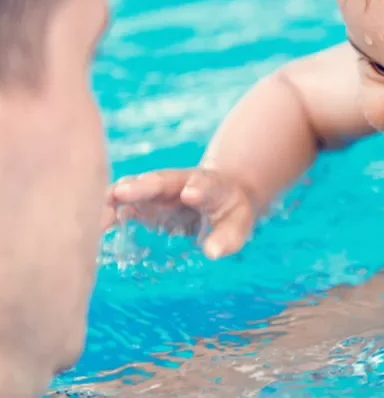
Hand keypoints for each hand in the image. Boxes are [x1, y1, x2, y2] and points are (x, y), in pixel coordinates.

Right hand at [103, 168, 258, 259]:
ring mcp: (157, 190)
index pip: (206, 185)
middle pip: (161, 180)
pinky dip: (107, 211)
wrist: (221, 194)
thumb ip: (227, 237)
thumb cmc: (230, 213)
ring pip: (135, 187)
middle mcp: (180, 183)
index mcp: (210, 186)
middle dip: (143, 186)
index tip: (190, 194)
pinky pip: (120, 202)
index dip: (198, 189)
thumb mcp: (238, 224)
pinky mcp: (141, 201)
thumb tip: (212, 253)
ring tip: (98, 215)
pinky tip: (94, 226)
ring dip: (117, 197)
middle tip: (123, 192)